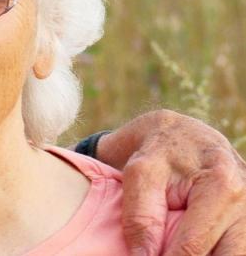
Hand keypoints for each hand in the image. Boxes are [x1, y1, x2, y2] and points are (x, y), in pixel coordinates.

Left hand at [96, 110, 245, 255]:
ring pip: (234, 255)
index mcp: (222, 186)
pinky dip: (215, 251)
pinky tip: (193, 250)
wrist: (181, 134)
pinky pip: (235, 248)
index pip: (194, 246)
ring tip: (174, 249)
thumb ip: (141, 217)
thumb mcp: (140, 174)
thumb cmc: (159, 152)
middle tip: (163, 255)